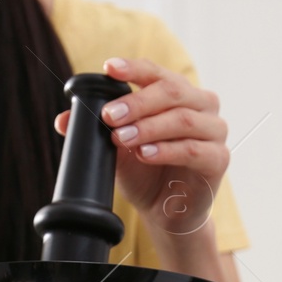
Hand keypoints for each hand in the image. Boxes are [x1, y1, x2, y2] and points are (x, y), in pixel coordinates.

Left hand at [55, 57, 228, 248]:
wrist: (165, 212)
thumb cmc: (145, 173)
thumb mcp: (116, 149)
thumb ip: (97, 131)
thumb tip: (63, 120)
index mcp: (179, 94)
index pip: (157, 72)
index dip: (134, 68)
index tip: (109, 68)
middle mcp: (202, 105)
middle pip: (172, 91)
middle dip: (136, 102)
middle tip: (109, 116)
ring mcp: (214, 131)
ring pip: (183, 119)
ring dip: (148, 127)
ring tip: (122, 138)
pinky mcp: (218, 159)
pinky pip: (193, 149)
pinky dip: (166, 150)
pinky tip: (145, 153)